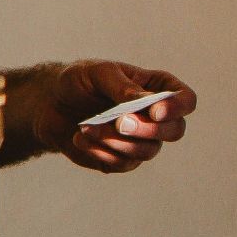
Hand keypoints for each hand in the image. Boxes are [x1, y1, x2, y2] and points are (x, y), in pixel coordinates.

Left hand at [32, 60, 197, 172]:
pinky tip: (80, 138)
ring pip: (147, 151)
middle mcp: (155, 117)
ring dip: (117, 142)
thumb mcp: (98, 73)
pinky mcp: (122, 158)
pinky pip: (122, 163)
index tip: (154, 111)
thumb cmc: (80, 81)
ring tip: (87, 127)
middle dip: (148, 129)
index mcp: (157, 88)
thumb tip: (144, 101)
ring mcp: (141, 140)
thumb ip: (122, 86)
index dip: (177, 107)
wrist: (50, 104)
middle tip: (120, 122)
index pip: (186, 100)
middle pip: (175, 131)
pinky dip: (101, 152)